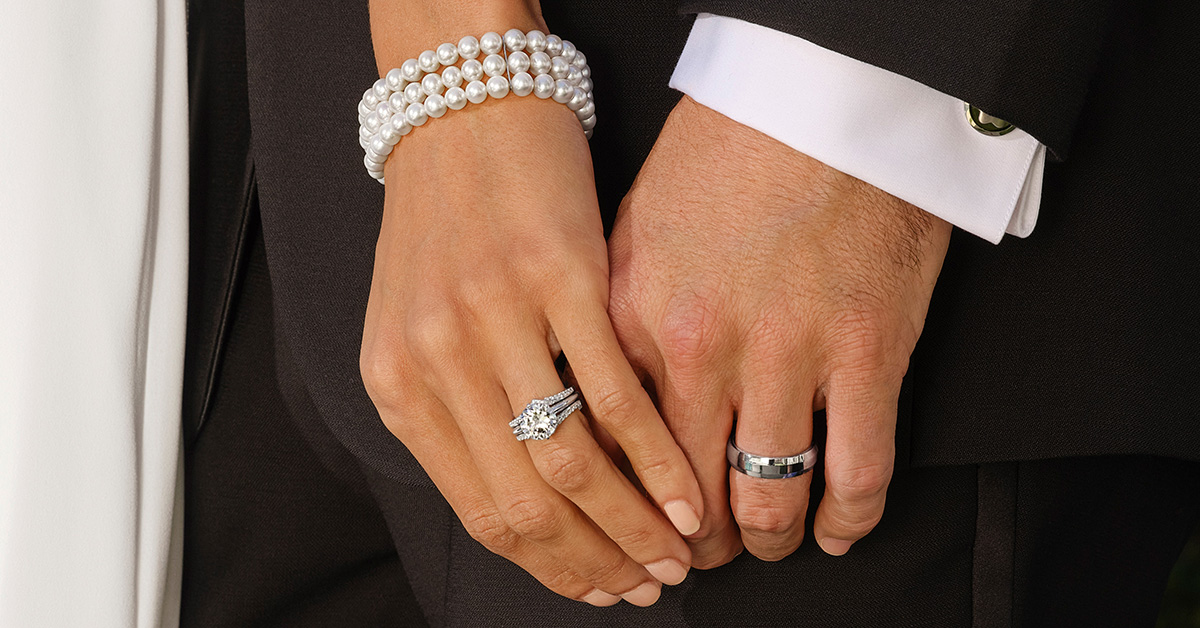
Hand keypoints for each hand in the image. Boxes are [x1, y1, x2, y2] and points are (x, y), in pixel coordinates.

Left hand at [359, 11, 703, 603]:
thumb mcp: (419, 328)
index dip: (549, 567)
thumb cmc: (447, 224)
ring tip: (675, 552)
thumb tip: (531, 504)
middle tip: (648, 585)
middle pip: (525, 504)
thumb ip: (458, 414)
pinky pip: (614, 394)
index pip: (479, 512)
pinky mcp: (559, 278)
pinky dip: (656, 457)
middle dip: (595, 562)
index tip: (600, 588)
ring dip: (631, 525)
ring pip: (572, 463)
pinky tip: (685, 491)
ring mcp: (497, 320)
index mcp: (399, 386)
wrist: (465, 113)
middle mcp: (438, 362)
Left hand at [607, 96, 951, 564]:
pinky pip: (857, 474)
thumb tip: (607, 386)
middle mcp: (703, 349)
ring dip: (767, 541)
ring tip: (768, 544)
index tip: (637, 525)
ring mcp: (789, 357)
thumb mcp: (636, 222)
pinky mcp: (868, 354)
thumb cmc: (730, 147)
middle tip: (699, 554)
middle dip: (692, 543)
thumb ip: (617, 311)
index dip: (625, 506)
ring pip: (770, 499)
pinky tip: (838, 531)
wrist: (825, 92)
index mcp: (636, 316)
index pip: (617, 450)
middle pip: (688, 492)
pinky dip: (848, 520)